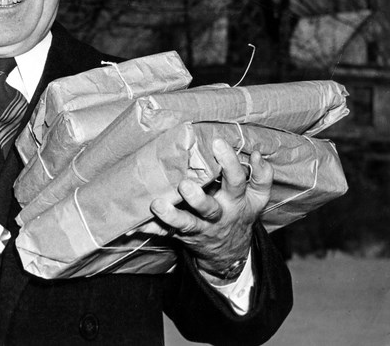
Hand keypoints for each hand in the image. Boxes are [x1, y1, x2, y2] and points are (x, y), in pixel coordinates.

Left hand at [150, 138, 272, 278]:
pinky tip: (133, 225)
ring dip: (171, 215)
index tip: (217, 143)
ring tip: (157, 204)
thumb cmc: (239, 212)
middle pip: (209, 209)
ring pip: (185, 224)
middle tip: (185, 185)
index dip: (230, 163)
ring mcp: (199, 228)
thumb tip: (257, 154)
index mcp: (236, 202)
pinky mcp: (182, 236)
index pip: (236, 181)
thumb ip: (262, 176)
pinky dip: (149, 229)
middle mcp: (217, 216)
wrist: (230, 253)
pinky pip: (163, 233)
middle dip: (197, 199)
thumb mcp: (257, 199)